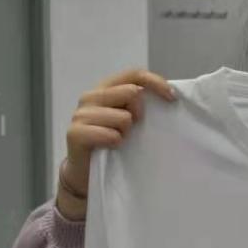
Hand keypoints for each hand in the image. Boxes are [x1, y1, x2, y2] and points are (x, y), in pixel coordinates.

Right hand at [57, 69, 175, 219]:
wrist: (86, 173)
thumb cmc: (111, 143)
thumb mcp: (129, 120)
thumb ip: (140, 104)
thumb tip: (170, 96)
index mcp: (105, 88)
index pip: (133, 74)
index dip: (155, 82)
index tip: (172, 98)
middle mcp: (91, 96)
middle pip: (131, 92)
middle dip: (140, 113)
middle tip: (133, 129)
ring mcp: (80, 114)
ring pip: (123, 117)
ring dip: (126, 132)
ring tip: (118, 140)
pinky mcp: (75, 133)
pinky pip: (111, 135)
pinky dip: (115, 143)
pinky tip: (110, 148)